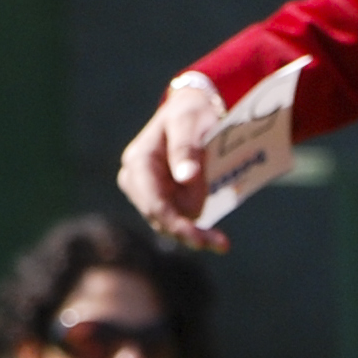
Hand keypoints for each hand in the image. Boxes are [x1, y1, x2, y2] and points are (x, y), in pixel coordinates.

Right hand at [116, 80, 230, 251]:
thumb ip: (187, 149)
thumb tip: (185, 177)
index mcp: (139, 161)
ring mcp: (147, 191)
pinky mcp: (161, 197)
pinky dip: (195, 227)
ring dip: (194, 231)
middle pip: (159, 217)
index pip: (153, 201)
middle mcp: (136, 179)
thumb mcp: (192, 124)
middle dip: (187, 231)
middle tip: (221, 245)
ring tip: (221, 241)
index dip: (175, 223)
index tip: (198, 240)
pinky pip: (176, 219)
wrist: (192, 111)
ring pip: (168, 222)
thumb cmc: (192, 114)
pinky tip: (215, 237)